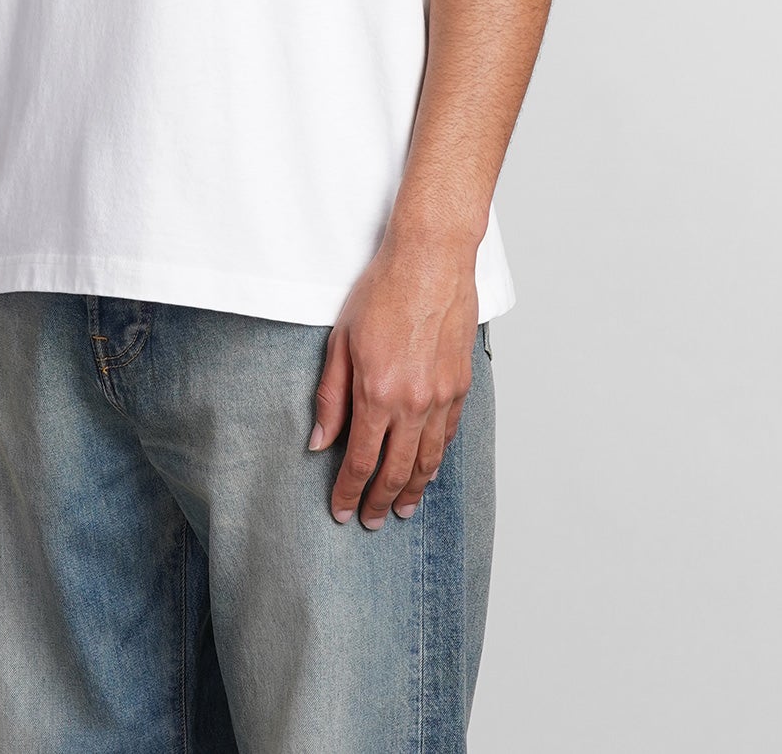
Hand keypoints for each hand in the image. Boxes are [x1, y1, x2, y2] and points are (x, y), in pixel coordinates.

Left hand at [309, 238, 478, 527]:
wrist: (430, 260)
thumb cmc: (382, 291)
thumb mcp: (341, 341)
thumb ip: (331, 396)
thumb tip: (320, 441)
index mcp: (377, 394)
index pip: (360, 462)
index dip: (349, 493)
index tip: (341, 511)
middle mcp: (413, 404)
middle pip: (396, 471)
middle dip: (379, 501)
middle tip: (371, 520)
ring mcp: (442, 397)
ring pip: (428, 460)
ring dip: (414, 489)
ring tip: (402, 508)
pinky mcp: (461, 385)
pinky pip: (448, 435)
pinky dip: (436, 458)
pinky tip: (427, 467)